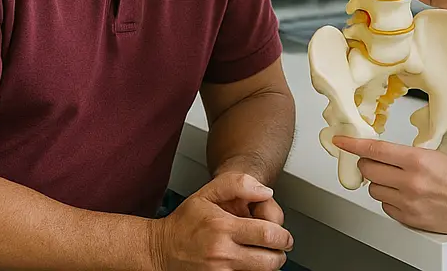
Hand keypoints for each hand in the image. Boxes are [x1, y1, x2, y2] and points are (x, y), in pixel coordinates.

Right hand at [151, 172, 291, 270]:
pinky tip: (250, 264)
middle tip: (281, 248)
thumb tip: (265, 192)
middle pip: (268, 261)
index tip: (286, 236)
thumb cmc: (185, 221)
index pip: (266, 235)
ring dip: (268, 267)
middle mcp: (222, 253)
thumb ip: (238, 184)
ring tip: (267, 257)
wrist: (160, 250)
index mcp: (223, 227)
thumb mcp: (208, 192)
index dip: (283, 237)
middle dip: (280, 255)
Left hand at [332, 136, 446, 235]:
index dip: (353, 145)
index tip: (340, 141)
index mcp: (416, 160)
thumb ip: (407, 157)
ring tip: (397, 181)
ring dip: (380, 184)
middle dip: (368, 165)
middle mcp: (410, 182)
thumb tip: (385, 156)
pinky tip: (403, 196)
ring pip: (375, 191)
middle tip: (374, 163)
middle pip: (369, 171)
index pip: (374, 150)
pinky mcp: (411, 220)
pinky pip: (387, 208)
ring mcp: (409, 203)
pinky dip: (390, 201)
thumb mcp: (435, 155)